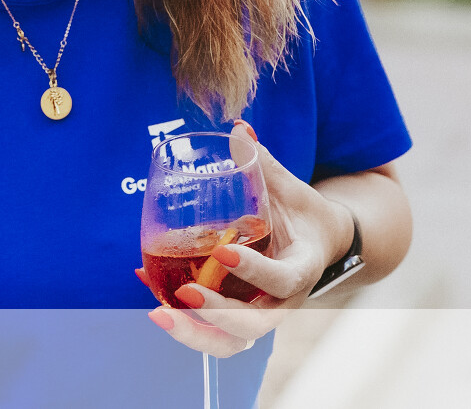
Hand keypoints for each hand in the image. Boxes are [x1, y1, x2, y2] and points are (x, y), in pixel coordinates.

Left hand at [142, 120, 353, 356]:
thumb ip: (264, 163)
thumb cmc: (302, 213)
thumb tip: (238, 127)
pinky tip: (150, 294)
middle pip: (255, 326)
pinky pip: (212, 331)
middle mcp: (284, 301)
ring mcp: (263, 314)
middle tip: (185, 294)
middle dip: (218, 314)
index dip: (255, 270)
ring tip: (159, 315)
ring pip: (232, 343)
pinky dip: (182, 321)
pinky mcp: (242, 319)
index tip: (222, 253)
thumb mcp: (291, 189)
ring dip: (195, 334)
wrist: (320, 244)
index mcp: (303, 268)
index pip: (283, 279)